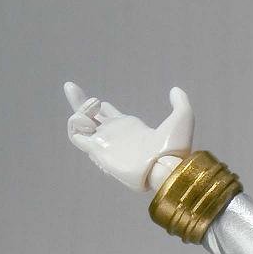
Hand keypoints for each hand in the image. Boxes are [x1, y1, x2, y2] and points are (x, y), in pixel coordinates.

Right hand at [63, 82, 193, 190]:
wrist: (165, 168)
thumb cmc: (174, 149)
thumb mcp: (182, 118)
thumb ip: (180, 102)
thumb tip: (175, 89)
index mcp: (130, 128)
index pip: (109, 116)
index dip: (101, 107)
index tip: (98, 100)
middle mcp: (114, 135)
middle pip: (91, 117)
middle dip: (79, 101)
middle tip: (70, 86)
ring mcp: (104, 142)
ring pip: (80, 125)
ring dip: (79, 109)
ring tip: (92, 105)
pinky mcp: (97, 150)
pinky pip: (75, 135)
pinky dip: (74, 122)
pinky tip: (87, 116)